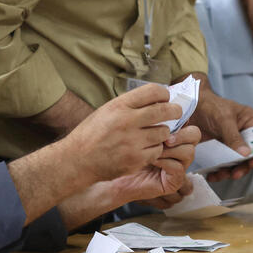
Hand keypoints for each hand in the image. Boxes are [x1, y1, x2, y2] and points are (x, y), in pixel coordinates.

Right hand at [62, 83, 181, 183]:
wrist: (77, 160)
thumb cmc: (91, 134)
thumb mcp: (106, 111)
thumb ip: (129, 106)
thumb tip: (156, 100)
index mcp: (119, 106)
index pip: (153, 91)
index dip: (164, 94)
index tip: (165, 99)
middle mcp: (127, 121)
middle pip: (164, 111)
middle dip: (174, 111)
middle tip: (175, 112)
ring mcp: (132, 142)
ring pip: (163, 133)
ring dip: (162, 133)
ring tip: (153, 134)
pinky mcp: (135, 159)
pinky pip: (157, 151)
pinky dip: (154, 150)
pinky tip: (144, 149)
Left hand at [110, 126, 201, 205]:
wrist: (111, 174)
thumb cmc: (121, 151)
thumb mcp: (134, 129)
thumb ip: (149, 117)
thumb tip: (161, 102)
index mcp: (171, 134)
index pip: (187, 121)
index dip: (180, 118)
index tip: (164, 118)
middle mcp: (177, 148)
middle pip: (195, 134)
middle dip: (182, 134)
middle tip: (166, 138)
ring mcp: (177, 164)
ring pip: (189, 151)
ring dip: (170, 150)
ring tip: (152, 150)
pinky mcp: (174, 180)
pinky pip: (179, 168)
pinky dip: (165, 162)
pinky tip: (151, 160)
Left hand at [189, 87, 252, 182]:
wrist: (189, 107)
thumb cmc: (209, 106)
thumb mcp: (223, 119)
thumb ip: (234, 136)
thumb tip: (247, 154)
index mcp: (251, 122)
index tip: (252, 163)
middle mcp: (244, 134)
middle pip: (251, 155)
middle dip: (243, 167)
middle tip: (235, 174)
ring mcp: (233, 144)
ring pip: (238, 163)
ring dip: (230, 172)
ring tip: (219, 176)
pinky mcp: (221, 150)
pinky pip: (225, 164)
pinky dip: (220, 171)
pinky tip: (212, 175)